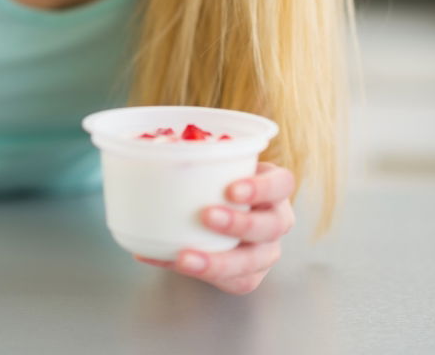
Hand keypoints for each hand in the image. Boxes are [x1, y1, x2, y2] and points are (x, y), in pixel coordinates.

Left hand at [133, 161, 295, 294]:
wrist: (223, 220)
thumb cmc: (220, 184)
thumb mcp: (219, 168)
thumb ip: (201, 160)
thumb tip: (152, 152)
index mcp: (274, 188)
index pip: (282, 183)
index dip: (262, 188)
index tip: (232, 189)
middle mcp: (276, 221)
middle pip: (272, 226)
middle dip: (240, 223)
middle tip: (206, 215)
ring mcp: (266, 252)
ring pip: (253, 262)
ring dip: (219, 261)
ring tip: (184, 256)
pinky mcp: (250, 276)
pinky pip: (230, 282)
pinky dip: (199, 273)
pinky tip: (172, 261)